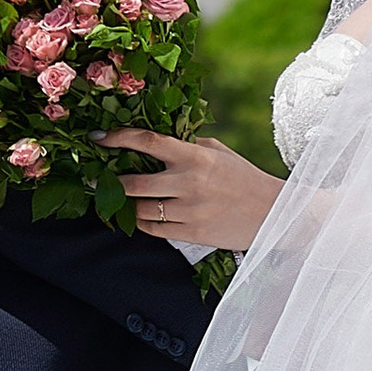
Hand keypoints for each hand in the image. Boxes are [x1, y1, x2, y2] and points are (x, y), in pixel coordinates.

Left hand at [102, 130, 283, 252]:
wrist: (273, 213)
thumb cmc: (244, 178)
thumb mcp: (219, 152)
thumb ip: (188, 146)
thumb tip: (155, 142)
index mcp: (195, 156)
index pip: (148, 141)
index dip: (118, 138)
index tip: (98, 137)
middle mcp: (189, 182)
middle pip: (134, 182)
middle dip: (111, 181)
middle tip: (98, 179)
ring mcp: (189, 210)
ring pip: (140, 209)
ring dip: (127, 204)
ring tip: (124, 199)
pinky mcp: (191, 233)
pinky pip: (153, 229)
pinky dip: (142, 222)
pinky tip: (142, 215)